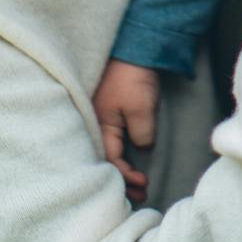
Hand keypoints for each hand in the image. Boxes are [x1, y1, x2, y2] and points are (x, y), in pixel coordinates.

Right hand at [92, 59, 159, 203]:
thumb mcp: (141, 109)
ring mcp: (101, 116)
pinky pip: (110, 139)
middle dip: (121, 180)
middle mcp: (96, 123)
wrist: (134, 47)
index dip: (127, 177)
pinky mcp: (108, 109)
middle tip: (141, 193)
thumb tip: (141, 148)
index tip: (144, 184)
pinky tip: (127, 159)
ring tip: (137, 183)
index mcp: (99, 125)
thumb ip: (141, 134)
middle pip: (104, 160)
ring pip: (107, 151)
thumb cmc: (133, 77)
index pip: (110, 161)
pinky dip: (119, 154)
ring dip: (121, 168)